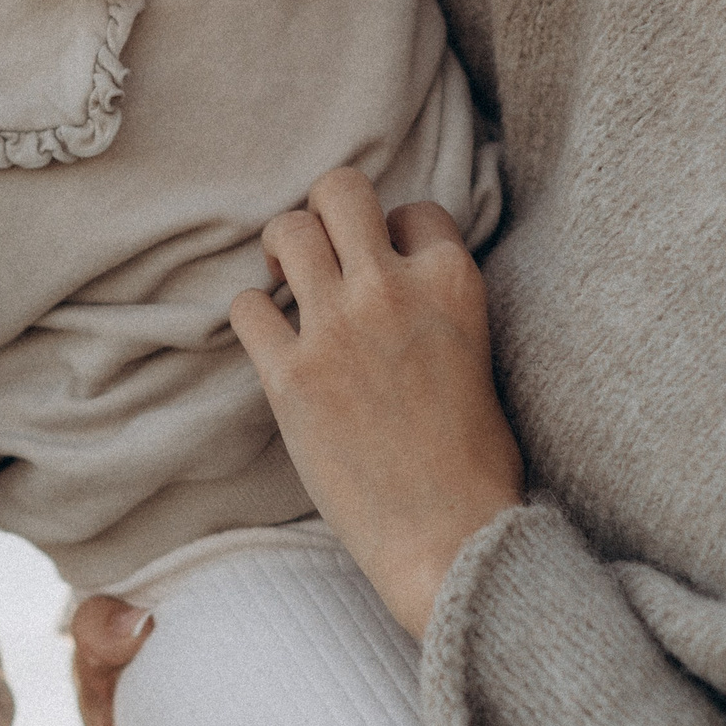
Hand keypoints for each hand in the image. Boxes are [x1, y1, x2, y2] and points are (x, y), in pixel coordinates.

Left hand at [232, 167, 522, 635]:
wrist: (449, 537)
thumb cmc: (474, 462)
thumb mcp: (478, 354)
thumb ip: (436, 303)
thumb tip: (396, 276)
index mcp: (453, 283)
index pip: (414, 210)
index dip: (397, 237)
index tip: (390, 272)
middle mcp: (392, 289)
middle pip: (340, 188)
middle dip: (326, 209)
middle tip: (322, 249)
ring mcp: (336, 329)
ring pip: (288, 230)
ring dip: (284, 250)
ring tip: (288, 281)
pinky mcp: (290, 376)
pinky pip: (247, 306)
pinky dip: (255, 317)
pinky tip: (272, 339)